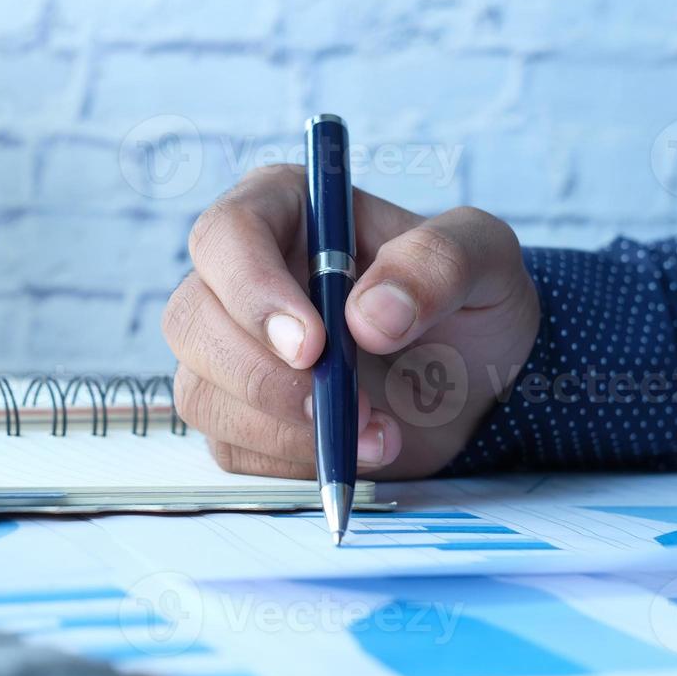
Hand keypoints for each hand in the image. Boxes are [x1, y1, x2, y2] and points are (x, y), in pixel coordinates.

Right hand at [162, 165, 538, 479]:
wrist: (477, 383)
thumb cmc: (468, 302)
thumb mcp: (485, 259)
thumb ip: (438, 264)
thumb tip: (370, 316)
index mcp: (286, 211)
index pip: (227, 235)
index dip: (254, 292)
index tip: (311, 346)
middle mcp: (242, 278)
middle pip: (191, 321)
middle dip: (262, 376)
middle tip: (346, 406)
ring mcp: (232, 351)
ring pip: (201, 394)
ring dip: (285, 431)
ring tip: (378, 434)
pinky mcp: (242, 417)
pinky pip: (231, 450)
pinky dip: (293, 464)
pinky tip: (356, 453)